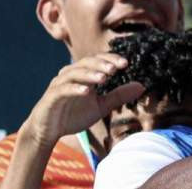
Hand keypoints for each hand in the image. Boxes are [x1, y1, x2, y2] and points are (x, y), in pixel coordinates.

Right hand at [22, 54, 144, 148]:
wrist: (48, 131)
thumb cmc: (74, 116)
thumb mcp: (100, 106)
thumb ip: (118, 96)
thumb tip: (142, 86)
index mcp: (83, 75)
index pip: (98, 61)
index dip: (111, 59)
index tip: (126, 63)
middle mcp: (71, 75)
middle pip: (87, 62)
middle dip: (102, 64)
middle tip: (116, 68)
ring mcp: (59, 85)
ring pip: (74, 73)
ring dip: (90, 74)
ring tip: (104, 78)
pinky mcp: (51, 97)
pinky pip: (62, 89)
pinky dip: (74, 88)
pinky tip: (86, 91)